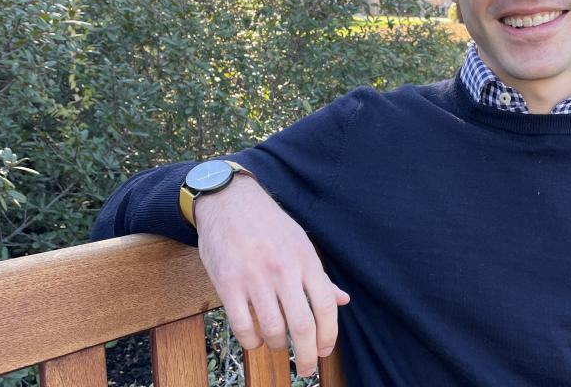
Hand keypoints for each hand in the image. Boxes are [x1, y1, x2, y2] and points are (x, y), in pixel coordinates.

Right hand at [195, 175, 349, 376]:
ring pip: (273, 330)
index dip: (328, 335)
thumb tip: (343, 299)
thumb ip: (319, 275)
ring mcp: (254, 277)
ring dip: (278, 346)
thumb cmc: (268, 224)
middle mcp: (283, 269)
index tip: (325, 350)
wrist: (229, 201)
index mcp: (305, 258)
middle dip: (308, 355)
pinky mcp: (228, 284)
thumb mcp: (300, 242)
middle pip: (302, 326)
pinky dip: (252, 341)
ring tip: (278, 344)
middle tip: (307, 368)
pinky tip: (256, 338)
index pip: (325, 306)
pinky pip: (243, 327)